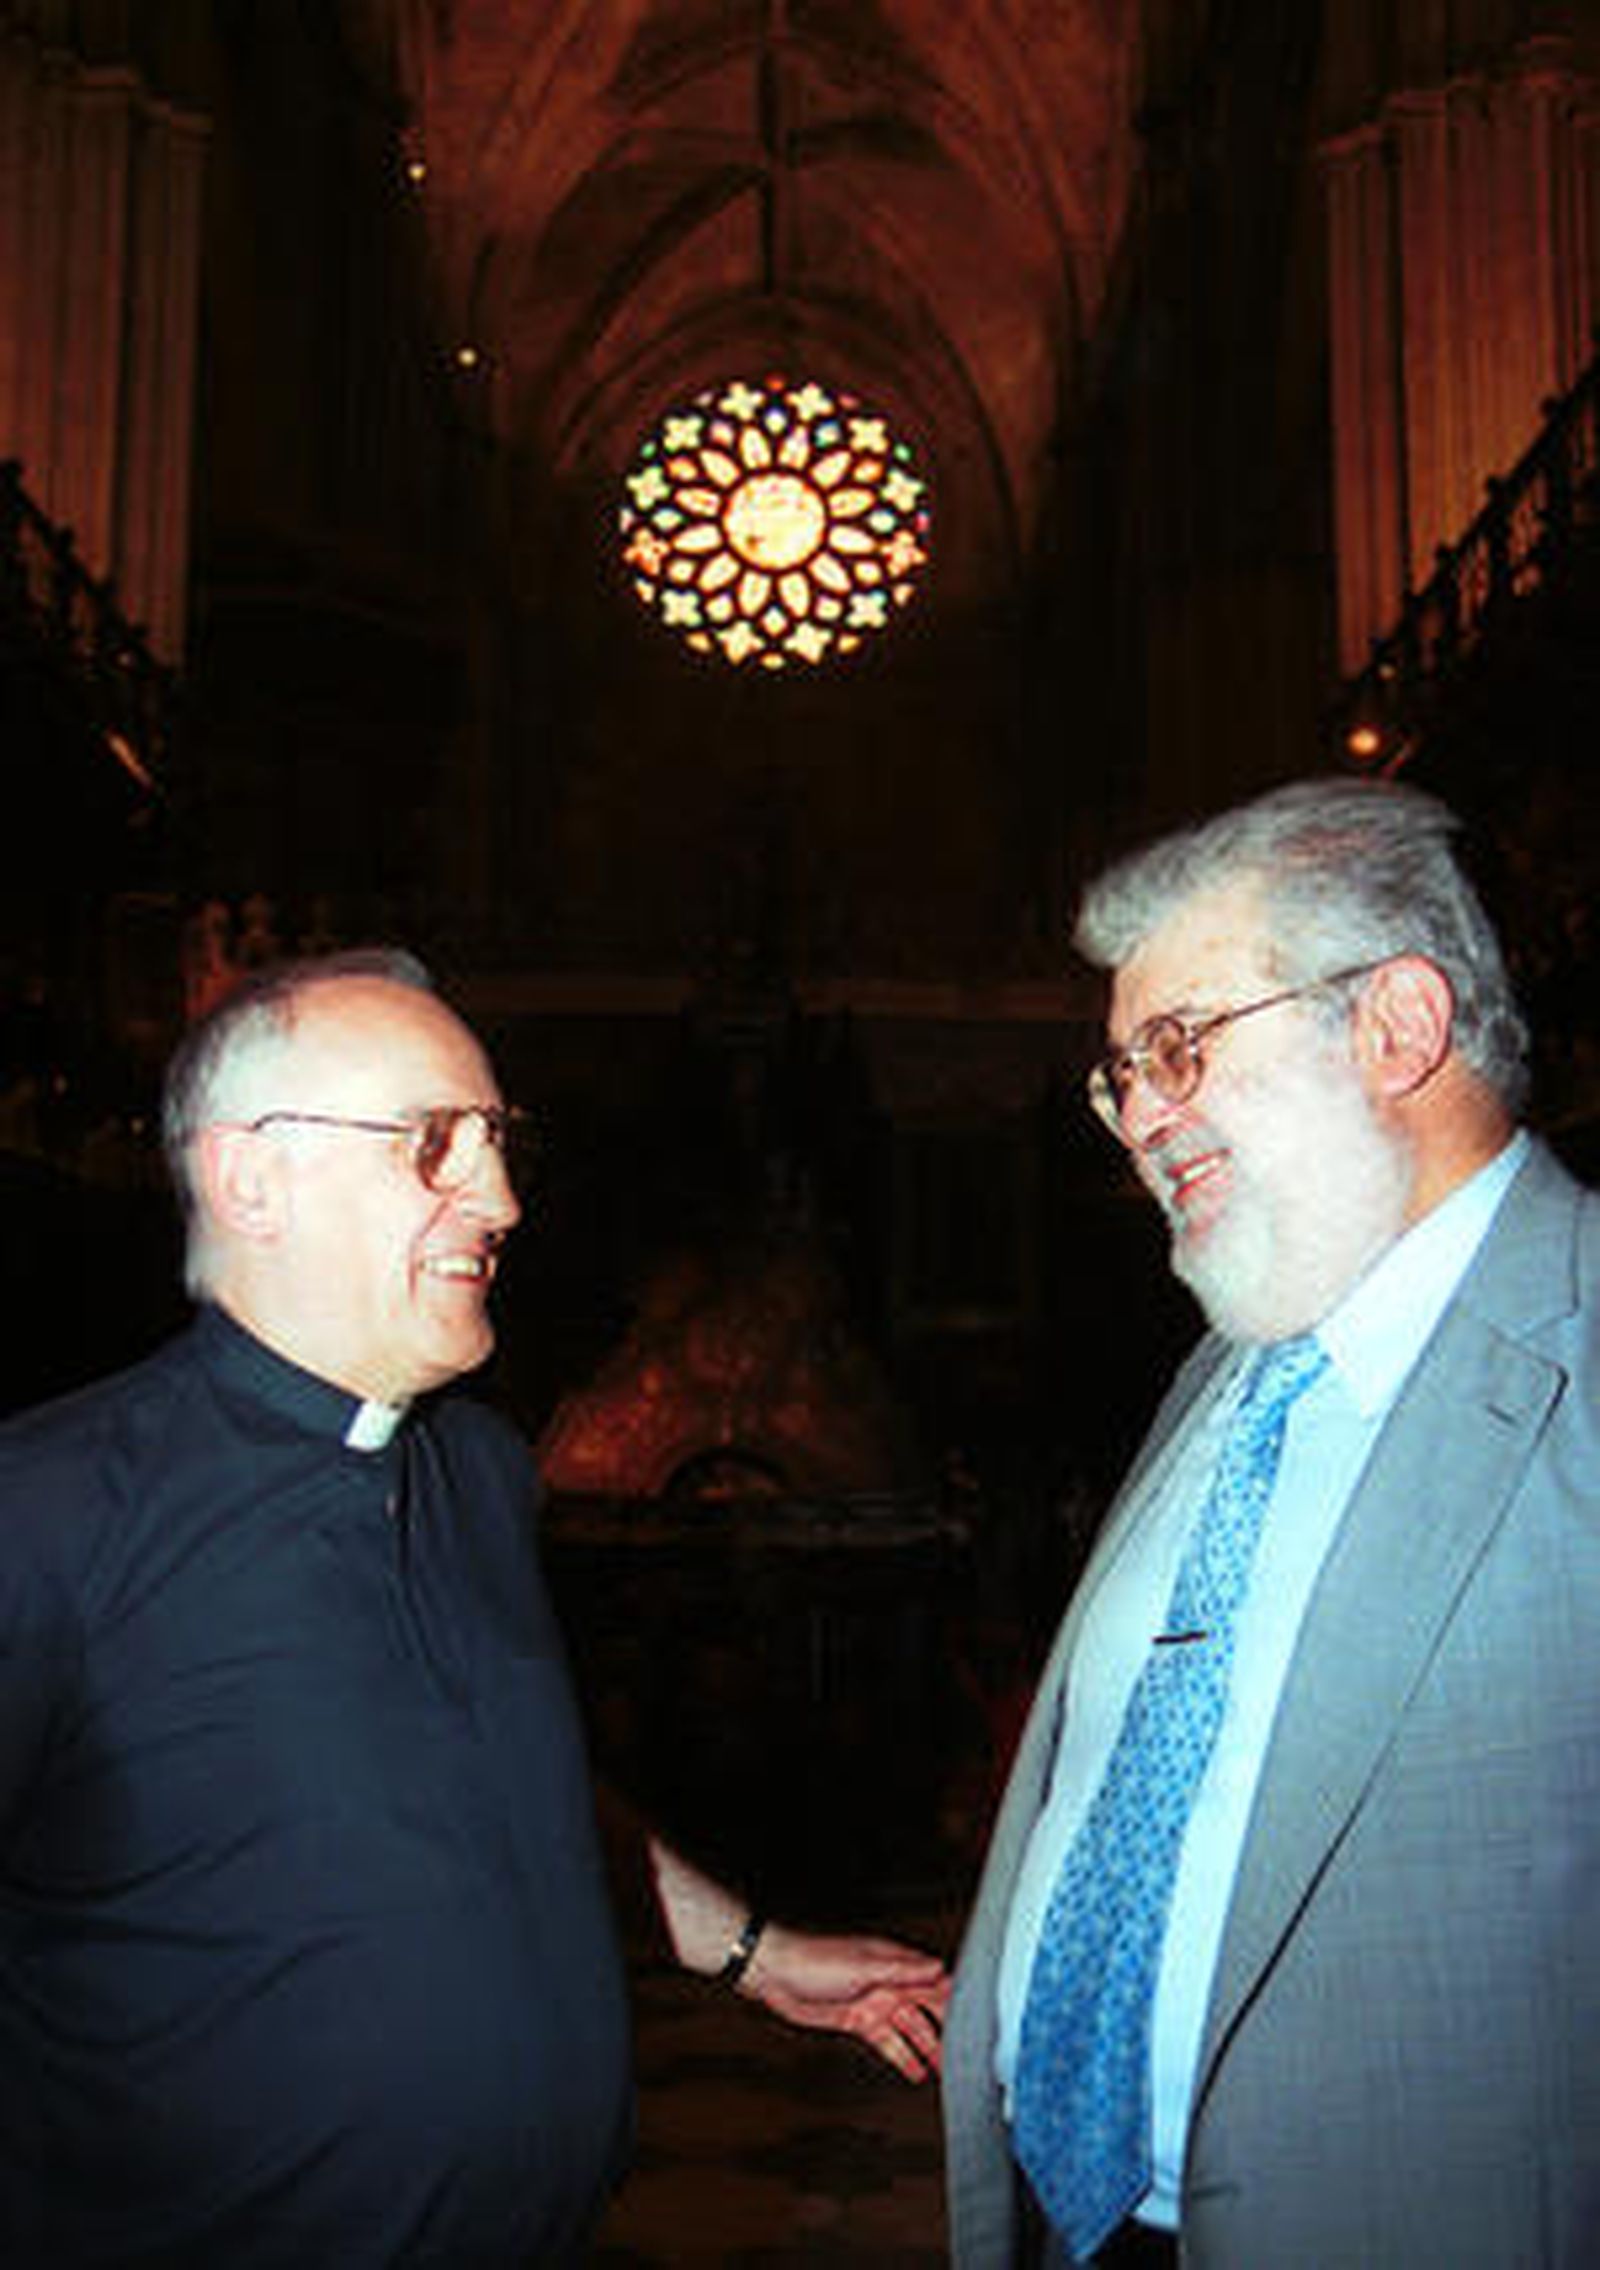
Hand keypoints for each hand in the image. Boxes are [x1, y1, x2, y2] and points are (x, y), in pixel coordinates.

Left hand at [740, 1923, 949, 2081]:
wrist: (774, 1975)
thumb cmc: (812, 1960)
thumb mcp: (862, 1965)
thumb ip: (902, 1970)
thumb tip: (939, 1968)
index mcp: (893, 1964)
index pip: (934, 1983)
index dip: (957, 2000)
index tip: (979, 2021)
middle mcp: (888, 1984)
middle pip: (927, 2010)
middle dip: (947, 2030)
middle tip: (967, 2056)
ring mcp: (874, 2003)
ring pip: (910, 2030)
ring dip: (928, 2049)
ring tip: (946, 2072)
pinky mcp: (858, 2021)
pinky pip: (887, 2043)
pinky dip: (903, 2057)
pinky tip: (915, 2072)